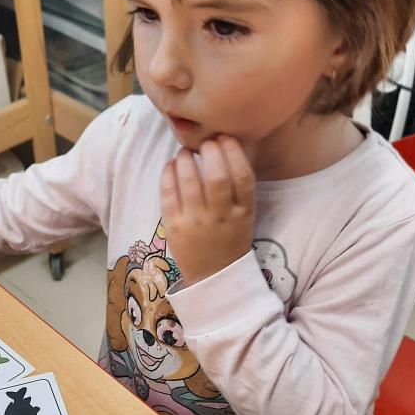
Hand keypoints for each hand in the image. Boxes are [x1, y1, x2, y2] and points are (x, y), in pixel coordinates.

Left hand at [160, 135, 255, 286]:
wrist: (213, 276)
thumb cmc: (230, 238)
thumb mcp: (245, 215)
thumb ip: (239, 188)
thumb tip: (224, 147)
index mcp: (244, 212)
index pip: (243, 176)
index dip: (233, 152)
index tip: (225, 138)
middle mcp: (221, 217)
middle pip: (217, 177)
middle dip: (210, 152)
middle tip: (205, 143)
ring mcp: (196, 222)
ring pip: (190, 182)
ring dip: (186, 159)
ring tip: (185, 153)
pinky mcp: (174, 227)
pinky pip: (168, 194)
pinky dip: (169, 174)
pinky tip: (172, 166)